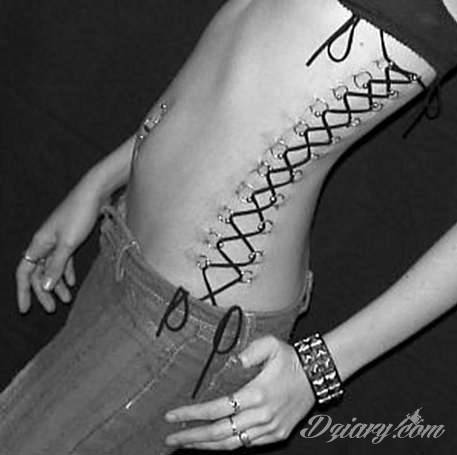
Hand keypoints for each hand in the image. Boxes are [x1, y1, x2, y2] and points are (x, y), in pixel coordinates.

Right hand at [16, 175, 105, 312]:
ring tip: (67, 299)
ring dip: (58, 284)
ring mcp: (57, 240)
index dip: (24, 291)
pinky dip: (66, 271)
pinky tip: (72, 282)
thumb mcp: (68, 243)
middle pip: (39, 272)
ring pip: (53, 267)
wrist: (95, 193)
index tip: (25, 308)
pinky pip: (64, 259)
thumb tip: (45, 286)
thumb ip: (56, 265)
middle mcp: (45, 242)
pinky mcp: (71, 237)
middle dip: (44, 292)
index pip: (24, 272)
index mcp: (39, 243)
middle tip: (52, 309)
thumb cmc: (80, 215)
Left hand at [164, 335, 315, 449]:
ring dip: (207, 446)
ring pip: (232, 445)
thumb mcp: (271, 344)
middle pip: (220, 433)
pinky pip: (247, 445)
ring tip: (187, 444)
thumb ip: (250, 350)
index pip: (217, 409)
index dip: (192, 414)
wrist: (317, 375)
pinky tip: (214, 442)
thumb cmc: (291, 358)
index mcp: (257, 394)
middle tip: (171, 439)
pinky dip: (228, 445)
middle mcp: (262, 416)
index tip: (172, 416)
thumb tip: (233, 361)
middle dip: (192, 437)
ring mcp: (270, 429)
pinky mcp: (277, 435)